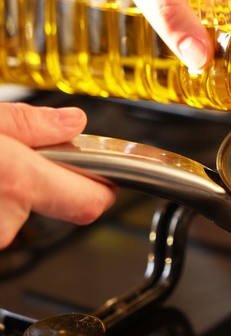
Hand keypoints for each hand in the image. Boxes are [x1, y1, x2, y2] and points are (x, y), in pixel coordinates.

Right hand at [0, 103, 116, 247]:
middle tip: (18, 158)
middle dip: (40, 182)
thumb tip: (71, 123)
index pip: (90, 203)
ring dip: (9, 193)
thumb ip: (29, 123)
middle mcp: (3, 221)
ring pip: (16, 214)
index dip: (104, 189)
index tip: (106, 177)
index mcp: (16, 182)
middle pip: (49, 205)